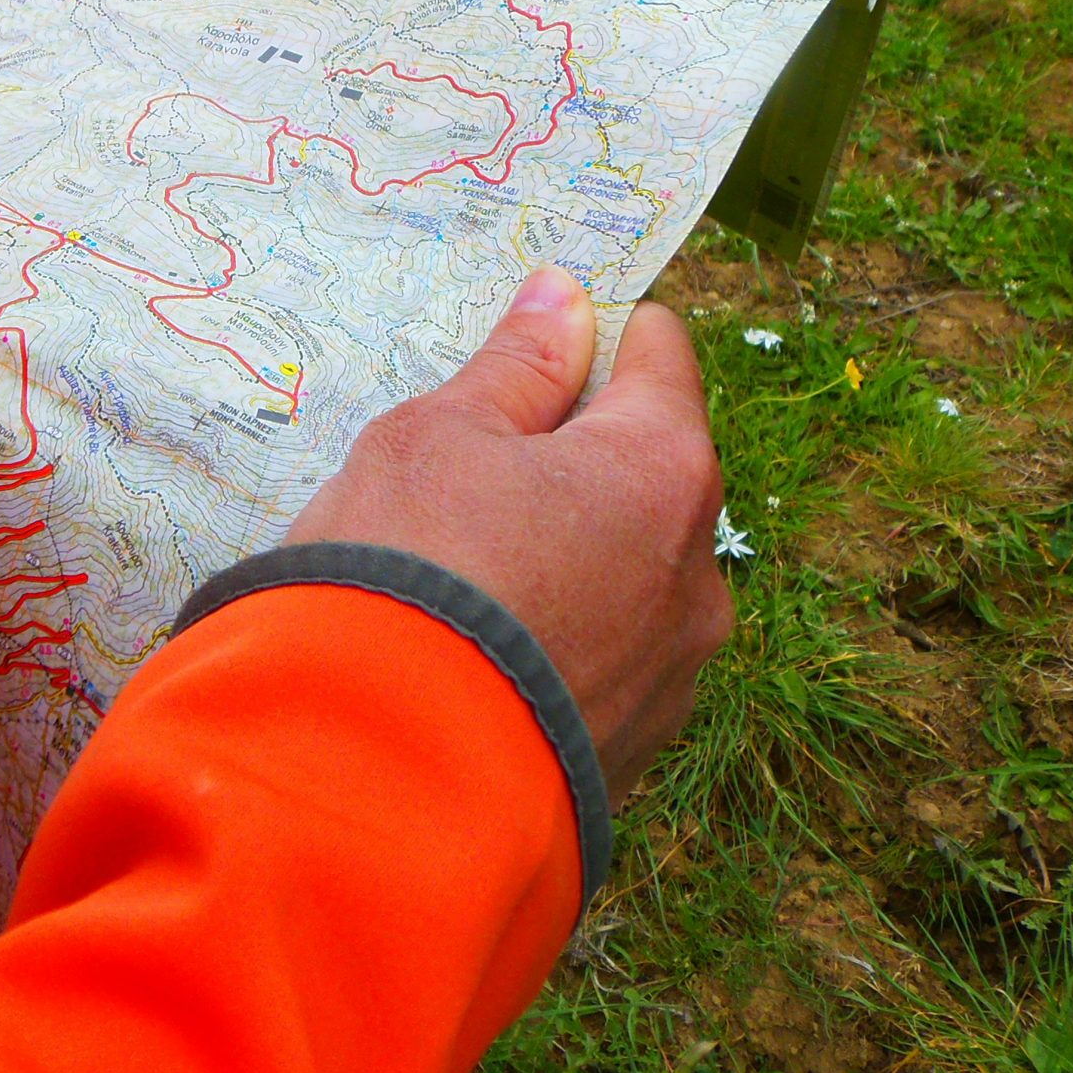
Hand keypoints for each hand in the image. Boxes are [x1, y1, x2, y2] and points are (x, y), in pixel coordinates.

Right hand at [282, 268, 731, 794]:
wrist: (376, 777)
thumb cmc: (403, 572)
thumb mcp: (437, 437)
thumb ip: (515, 366)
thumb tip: (565, 295)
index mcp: (662, 469)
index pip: (659, 355)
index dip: (589, 342)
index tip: (525, 357)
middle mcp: (696, 570)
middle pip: (647, 474)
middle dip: (571, 463)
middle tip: (462, 481)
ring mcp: (674, 672)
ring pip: (628, 576)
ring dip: (566, 561)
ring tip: (459, 586)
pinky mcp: (637, 751)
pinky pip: (605, 665)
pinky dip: (556, 646)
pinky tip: (474, 661)